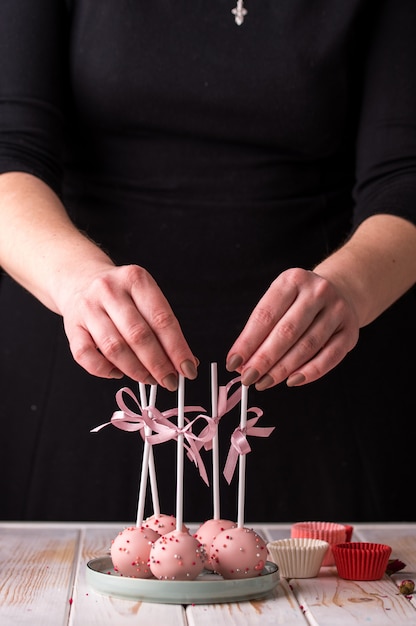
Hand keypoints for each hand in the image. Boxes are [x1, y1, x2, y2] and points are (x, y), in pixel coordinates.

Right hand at [61, 263, 197, 389]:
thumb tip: (187, 362)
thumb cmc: (121, 295)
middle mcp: (109, 290)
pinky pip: (86, 356)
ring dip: (136, 370)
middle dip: (158, 364)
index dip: (177, 348)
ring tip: (150, 380)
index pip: (161, 319)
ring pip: (114, 348)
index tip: (188, 369)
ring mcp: (87, 308)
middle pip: (138, 335)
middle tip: (170, 381)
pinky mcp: (71, 326)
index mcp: (135, 279)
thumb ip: (164, 328)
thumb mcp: (145, 298)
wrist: (79, 279)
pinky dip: (105, 370)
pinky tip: (119, 373)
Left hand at [226, 268, 358, 388]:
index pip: (265, 315)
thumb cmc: (299, 301)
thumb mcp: (279, 301)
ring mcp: (337, 310)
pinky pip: (329, 356)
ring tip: (265, 382)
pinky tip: (292, 381)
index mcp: (293, 280)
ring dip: (283, 369)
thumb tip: (242, 361)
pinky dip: (310, 372)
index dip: (247, 342)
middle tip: (248, 378)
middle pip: (286, 332)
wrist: (340, 291)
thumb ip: (261, 329)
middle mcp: (317, 292)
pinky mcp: (350, 331)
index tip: (233, 362)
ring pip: (307, 346)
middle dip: (264, 359)